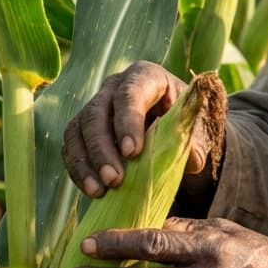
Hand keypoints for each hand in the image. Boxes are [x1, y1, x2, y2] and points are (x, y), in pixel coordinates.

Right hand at [62, 61, 217, 198]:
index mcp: (145, 76)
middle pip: (97, 112)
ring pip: (78, 130)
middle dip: (103, 148)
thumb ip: (193, 141)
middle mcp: (114, 86)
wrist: (171, 123)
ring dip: (86, 162)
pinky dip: (79, 170)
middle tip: (114, 179)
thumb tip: (191, 159)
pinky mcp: (82, 129)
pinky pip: (71, 147)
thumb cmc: (184, 121)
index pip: (130, 94)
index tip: (133, 153)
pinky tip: (93, 190)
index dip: (128, 121)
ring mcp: (94, 106)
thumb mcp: (195, 126)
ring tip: (100, 190)